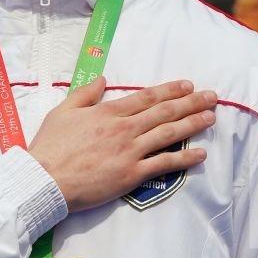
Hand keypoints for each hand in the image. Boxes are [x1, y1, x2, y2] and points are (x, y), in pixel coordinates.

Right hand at [28, 75, 215, 212]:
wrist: (45, 179)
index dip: (170, 90)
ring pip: (168, 134)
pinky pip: (164, 164)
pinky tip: (200, 154)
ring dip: (193, 124)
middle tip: (212, 97)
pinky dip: (184, 159)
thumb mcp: (62, 112)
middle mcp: (124, 128)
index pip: (146, 97)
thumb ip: (85, 94)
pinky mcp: (131, 175)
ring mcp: (130, 151)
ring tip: (211, 118)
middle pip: (164, 112)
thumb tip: (103, 79)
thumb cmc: (50, 146)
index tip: (188, 85)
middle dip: (191, 103)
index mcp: (108, 112)